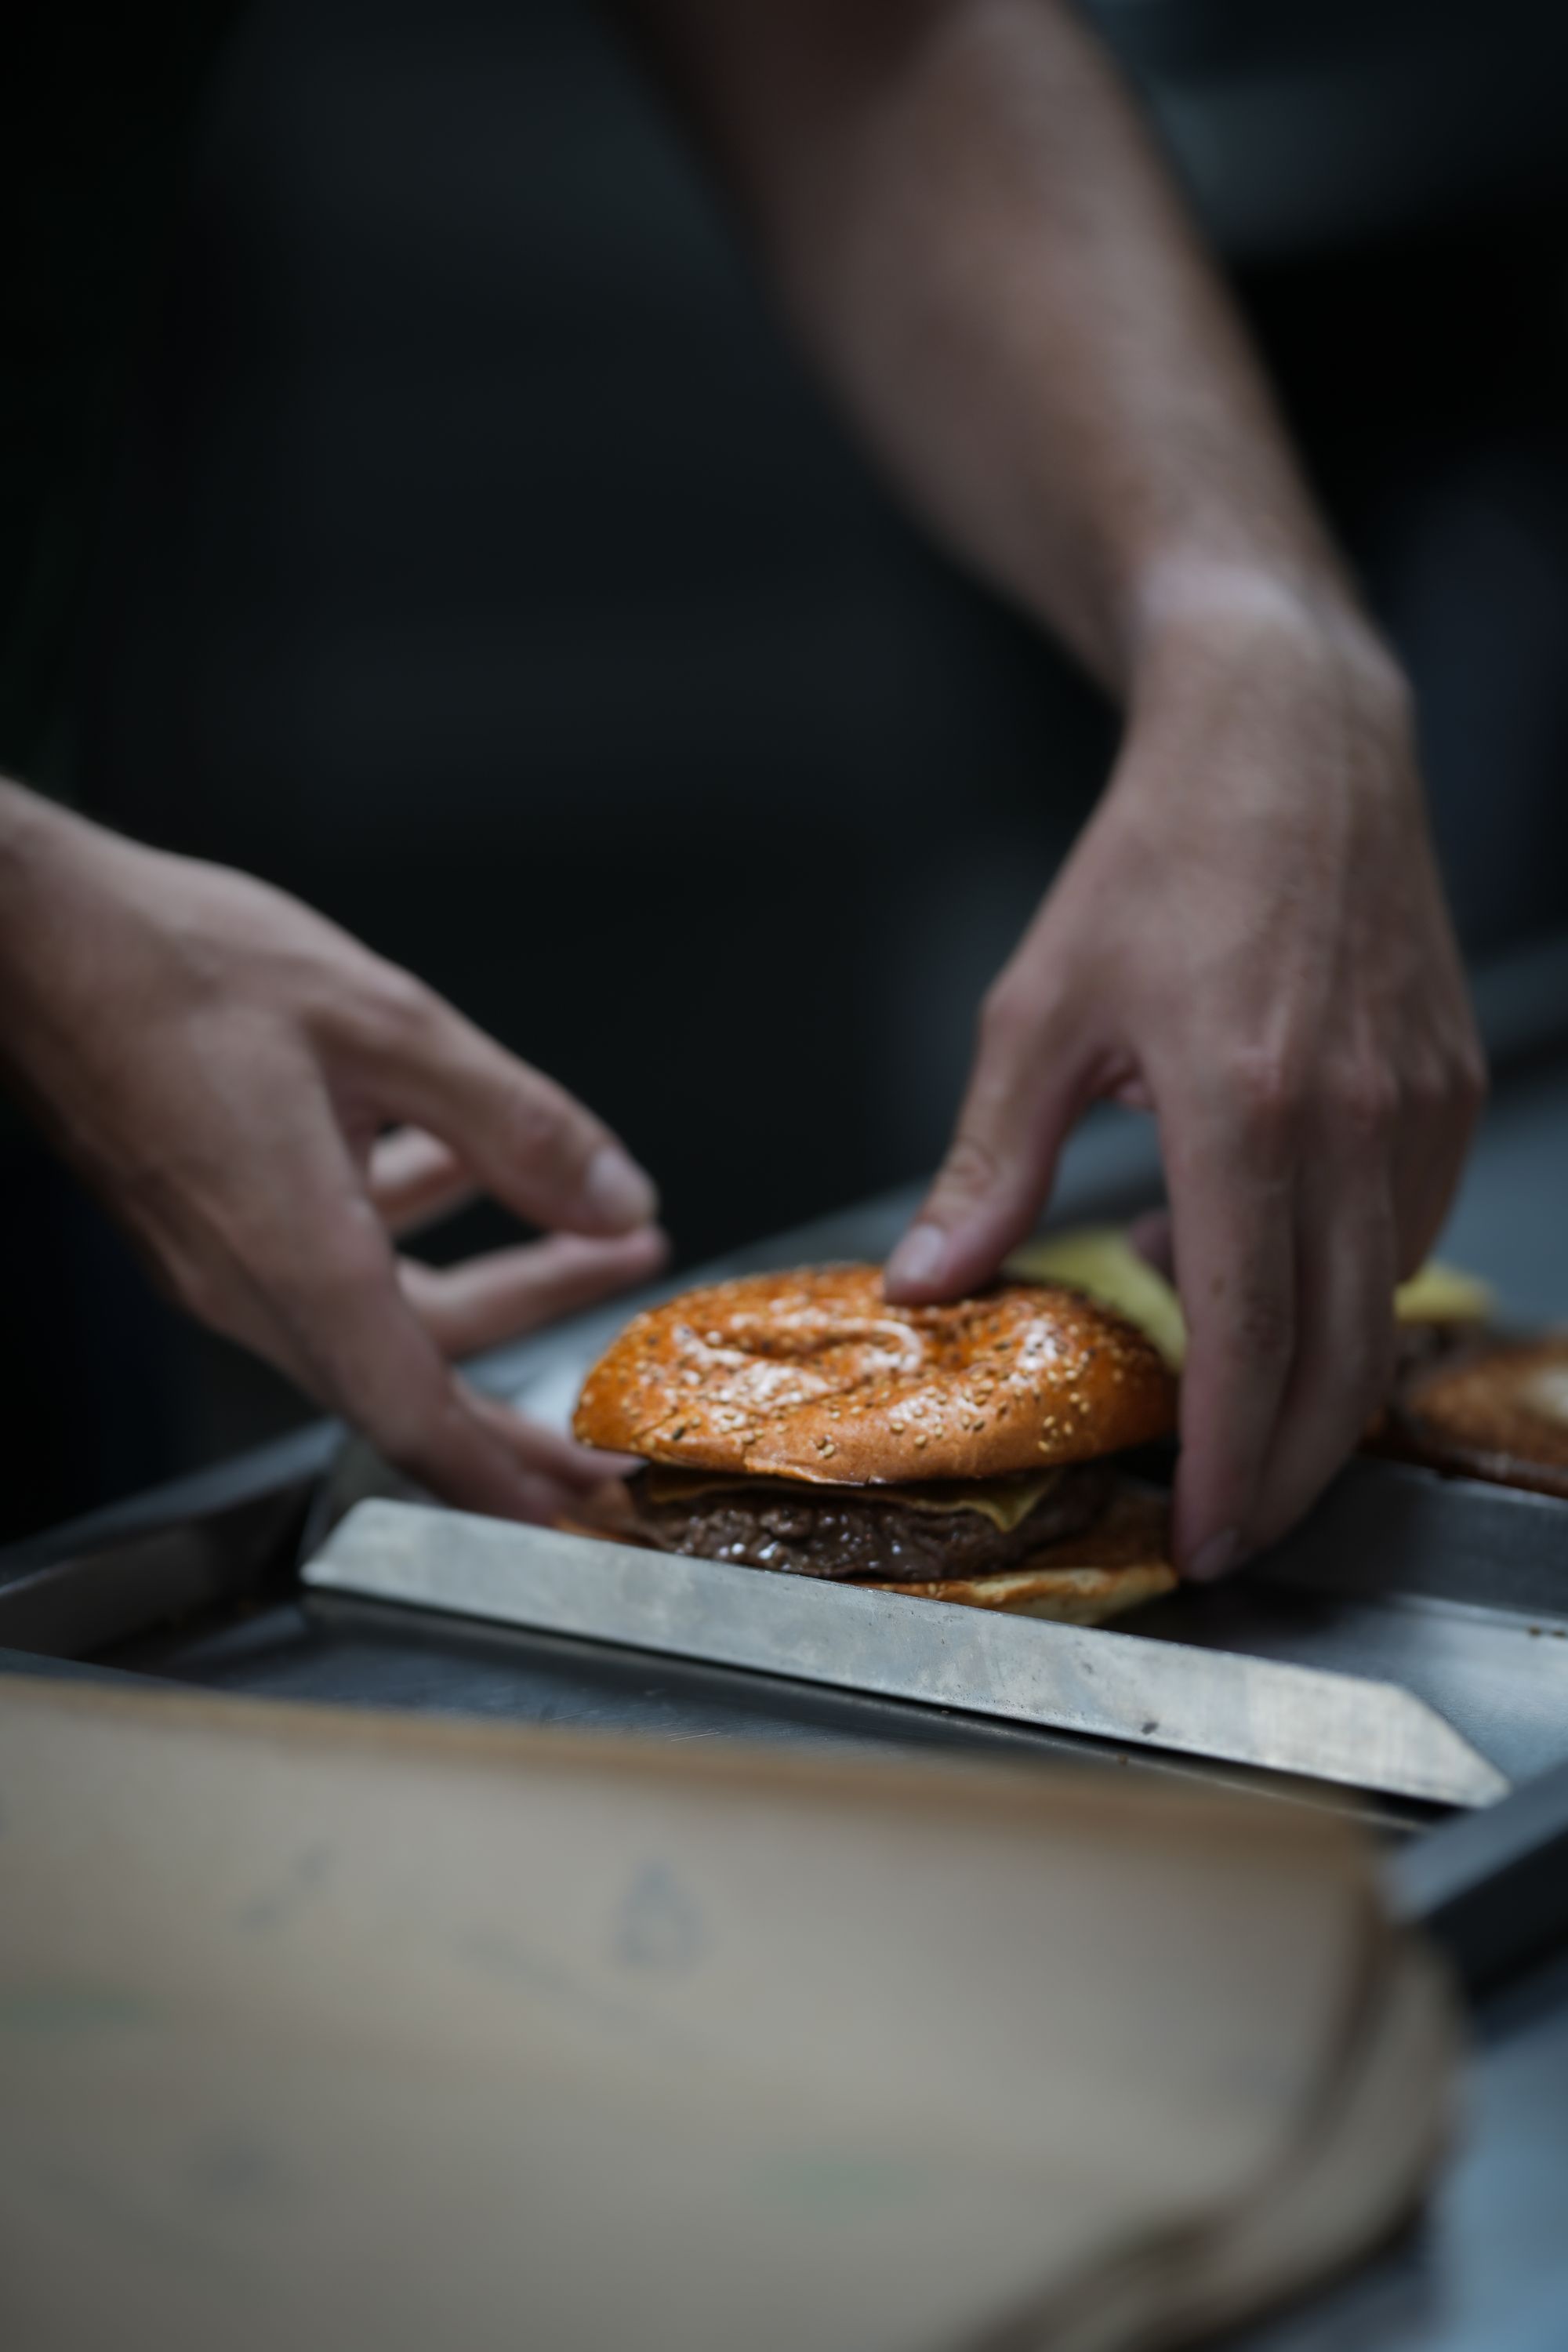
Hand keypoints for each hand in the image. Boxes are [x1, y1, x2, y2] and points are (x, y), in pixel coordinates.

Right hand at [0, 787, 666, 1520]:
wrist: (22, 933)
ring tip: (595, 1237)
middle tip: (616, 1415)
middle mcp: (246, 1281)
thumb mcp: (384, 1022)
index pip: (414, 1414)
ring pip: (380, 1313)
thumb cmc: (166, 961)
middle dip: (528, 1398)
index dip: (504, 1475)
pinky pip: (330, 1260)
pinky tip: (460, 1165)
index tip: (578, 1501)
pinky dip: (410, 1228)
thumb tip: (614, 1197)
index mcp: (294, 1252)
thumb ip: (515, 1121)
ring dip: (494, 1285)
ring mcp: (218, 1257)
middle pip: (411, 1380)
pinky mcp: (204, 1218)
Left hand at [885, 583, 1484, 1575]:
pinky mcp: (1447, 1089)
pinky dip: (1342, 1283)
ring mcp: (1419, 1107)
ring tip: (1217, 1381)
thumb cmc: (1159, 862)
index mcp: (1247, 1108)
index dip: (1226, 1458)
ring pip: (1385, 1305)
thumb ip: (987, 1167)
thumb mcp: (1038, 1014)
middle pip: (1340, 1357)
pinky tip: (1255, 1253)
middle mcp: (1356, 1122)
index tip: (1199, 1533)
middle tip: (1229, 1528)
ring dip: (1311, 1374)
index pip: (1248, 1336)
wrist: (1291, 742)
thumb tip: (926, 1287)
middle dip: (1286, 1469)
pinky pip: (1408, 1232)